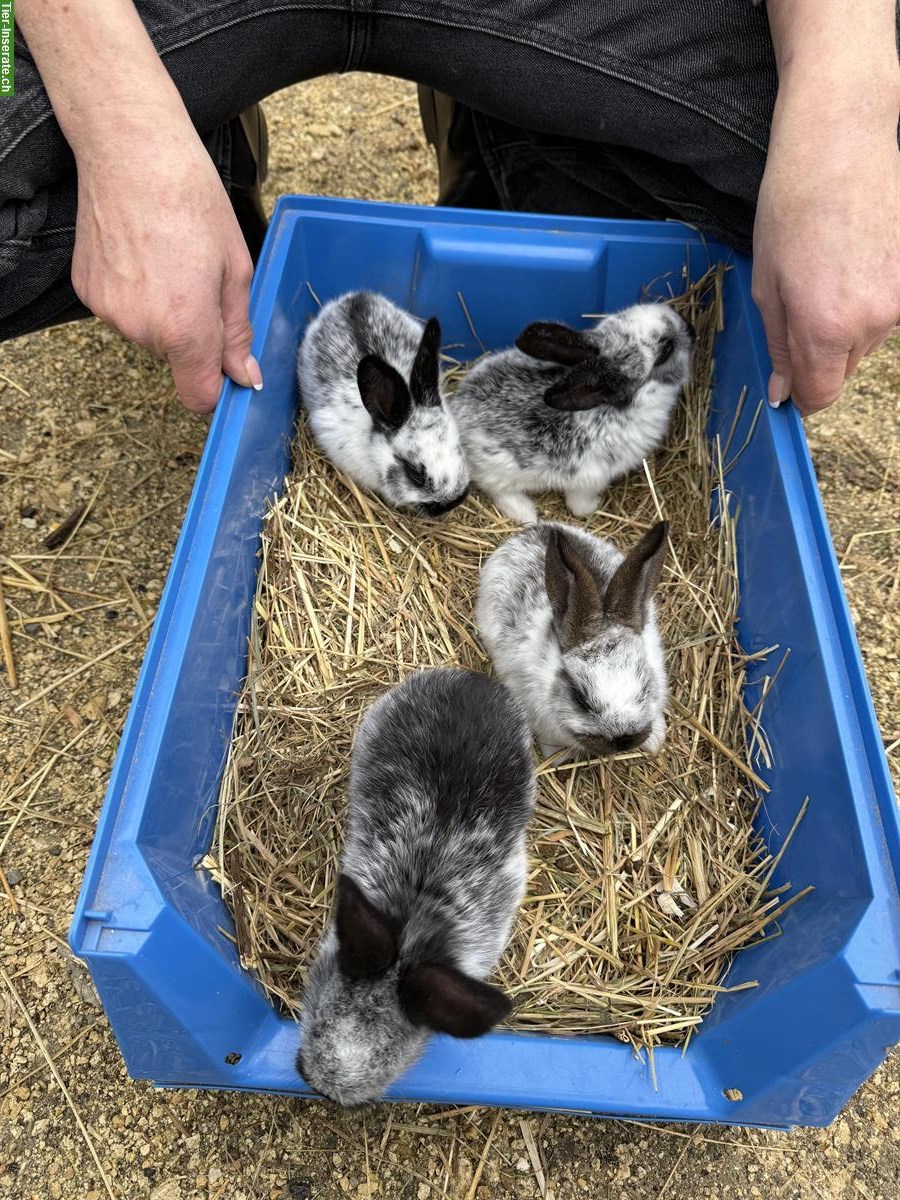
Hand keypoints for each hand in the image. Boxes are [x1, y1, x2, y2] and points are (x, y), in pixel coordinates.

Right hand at [71, 111, 261, 412]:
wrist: (130, 150)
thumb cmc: (190, 198)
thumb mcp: (235, 268)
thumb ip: (237, 331)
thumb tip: (243, 375)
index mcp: (185, 328)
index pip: (197, 395)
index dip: (215, 386)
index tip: (224, 366)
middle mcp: (142, 329)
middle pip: (177, 360)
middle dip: (194, 333)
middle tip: (199, 280)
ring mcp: (109, 312)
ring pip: (150, 335)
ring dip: (164, 312)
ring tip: (168, 260)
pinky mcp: (88, 293)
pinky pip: (123, 312)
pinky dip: (135, 294)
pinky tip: (141, 255)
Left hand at [752, 85, 899, 416]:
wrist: (842, 141)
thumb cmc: (792, 205)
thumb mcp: (766, 283)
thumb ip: (779, 345)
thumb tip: (784, 390)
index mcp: (826, 328)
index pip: (821, 394)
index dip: (803, 396)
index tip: (791, 387)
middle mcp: (871, 322)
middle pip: (842, 369)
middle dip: (819, 355)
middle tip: (800, 307)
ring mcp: (899, 300)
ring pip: (864, 341)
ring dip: (844, 325)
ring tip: (826, 273)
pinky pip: (885, 312)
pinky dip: (866, 300)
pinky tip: (850, 262)